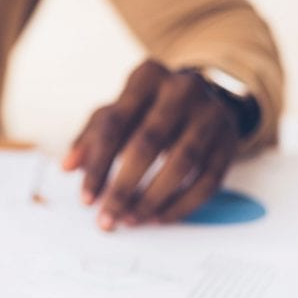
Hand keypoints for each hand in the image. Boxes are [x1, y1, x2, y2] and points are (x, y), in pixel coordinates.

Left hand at [62, 59, 240, 229]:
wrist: (206, 96)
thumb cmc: (147, 108)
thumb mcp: (116, 112)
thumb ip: (90, 137)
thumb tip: (67, 166)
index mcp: (146, 77)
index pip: (114, 125)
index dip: (98, 166)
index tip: (86, 200)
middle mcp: (183, 89)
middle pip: (148, 144)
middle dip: (123, 187)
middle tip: (107, 219)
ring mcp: (211, 114)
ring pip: (183, 163)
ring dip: (153, 198)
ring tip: (131, 220)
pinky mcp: (230, 141)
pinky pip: (209, 180)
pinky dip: (183, 204)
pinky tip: (159, 218)